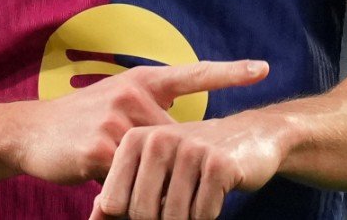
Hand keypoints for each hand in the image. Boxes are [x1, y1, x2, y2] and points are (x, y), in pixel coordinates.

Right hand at [12, 60, 268, 185]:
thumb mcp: (115, 104)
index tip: (264, 69)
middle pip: (174, 137)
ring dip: (145, 179)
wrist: (28, 134)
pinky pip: (128, 176)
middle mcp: (131, 94)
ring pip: (153, 160)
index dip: (229, 72)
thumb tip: (184, 138)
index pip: (193, 74)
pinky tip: (103, 187)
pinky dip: (124, 188)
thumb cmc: (77, 123)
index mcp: (140, 80)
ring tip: (121, 179)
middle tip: (151, 173)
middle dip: (172, 163)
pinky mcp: (100, 147)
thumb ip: (148, 114)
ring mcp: (116, 119)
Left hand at [90, 110, 288, 219]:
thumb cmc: (193, 158)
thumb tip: (94, 219)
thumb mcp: (153, 170)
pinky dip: (208, 213)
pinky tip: (215, 192)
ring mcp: (189, 149)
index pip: (114, 203)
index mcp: (135, 140)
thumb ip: (120, 193)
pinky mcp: (219, 164)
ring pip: (174, 218)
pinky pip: (202, 214)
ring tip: (197, 194)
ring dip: (187, 217)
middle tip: (180, 201)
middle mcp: (158, 139)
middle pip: (142, 214)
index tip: (154, 202)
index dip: (132, 215)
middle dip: (162, 219)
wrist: (251, 135)